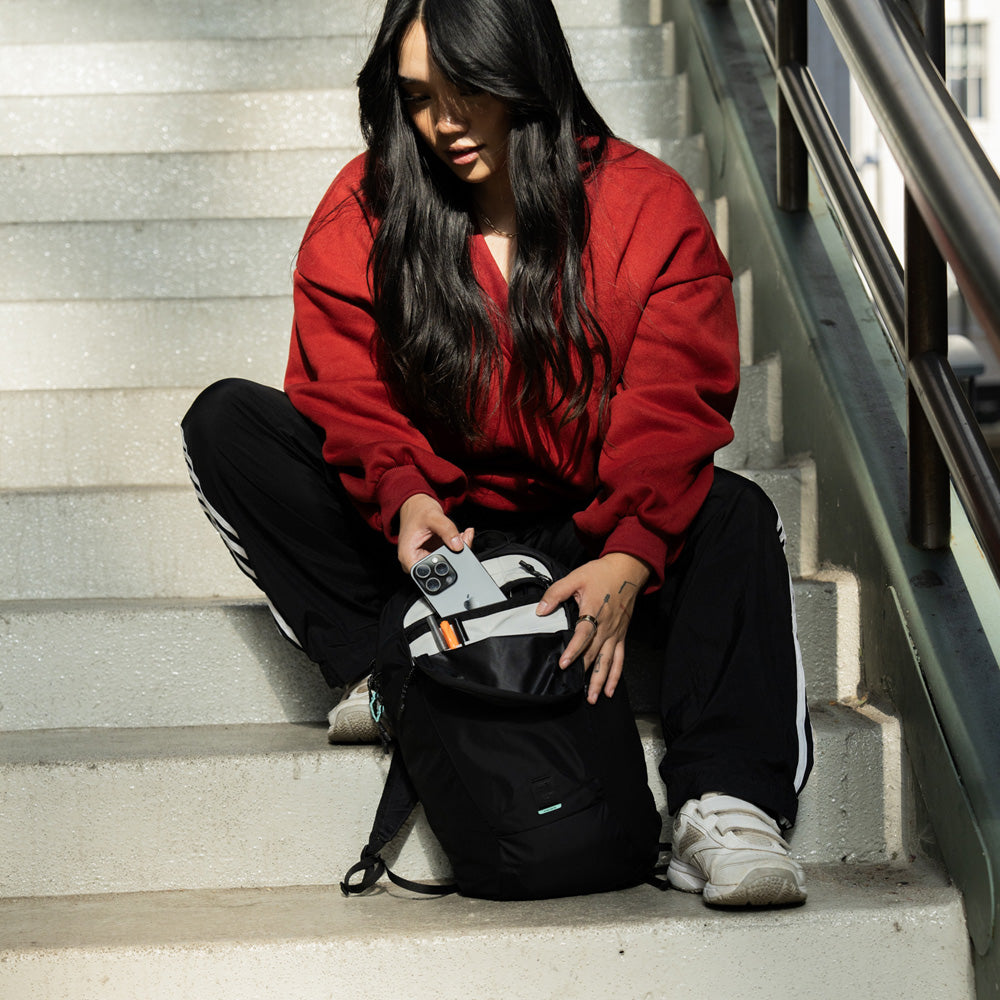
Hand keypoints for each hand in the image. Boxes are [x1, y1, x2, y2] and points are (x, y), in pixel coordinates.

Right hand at [397, 493, 473, 571]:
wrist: (416, 505)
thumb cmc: (417, 510)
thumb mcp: (433, 517)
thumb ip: (446, 530)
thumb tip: (458, 545)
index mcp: (408, 556)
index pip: (427, 574)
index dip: (443, 570)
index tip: (454, 556)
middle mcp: (416, 560)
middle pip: (440, 569)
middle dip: (456, 556)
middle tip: (463, 540)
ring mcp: (426, 559)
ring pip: (448, 563)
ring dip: (459, 551)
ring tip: (463, 536)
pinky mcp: (435, 555)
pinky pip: (450, 555)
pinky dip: (458, 546)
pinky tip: (461, 536)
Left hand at [535, 552, 649, 703]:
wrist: (627, 570)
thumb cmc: (602, 574)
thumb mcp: (576, 577)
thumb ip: (556, 593)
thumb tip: (541, 609)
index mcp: (594, 611)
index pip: (584, 635)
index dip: (574, 650)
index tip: (565, 663)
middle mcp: (606, 626)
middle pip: (595, 652)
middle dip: (585, 672)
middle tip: (575, 689)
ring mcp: (615, 633)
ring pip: (609, 661)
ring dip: (601, 680)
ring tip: (594, 697)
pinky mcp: (621, 635)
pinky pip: (620, 659)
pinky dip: (616, 675)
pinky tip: (611, 689)